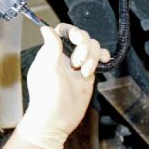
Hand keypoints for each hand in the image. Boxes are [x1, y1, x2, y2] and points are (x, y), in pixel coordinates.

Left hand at [16, 23, 109, 148]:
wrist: (56, 121)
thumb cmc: (47, 97)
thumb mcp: (48, 69)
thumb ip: (50, 47)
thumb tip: (45, 27)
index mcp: (51, 52)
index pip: (63, 31)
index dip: (72, 31)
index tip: (76, 39)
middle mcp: (64, 56)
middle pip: (81, 37)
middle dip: (84, 47)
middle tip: (77, 64)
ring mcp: (77, 65)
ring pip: (92, 47)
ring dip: (93, 56)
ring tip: (85, 72)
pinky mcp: (87, 74)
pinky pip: (99, 59)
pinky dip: (103, 57)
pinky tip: (103, 62)